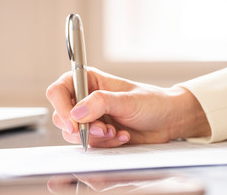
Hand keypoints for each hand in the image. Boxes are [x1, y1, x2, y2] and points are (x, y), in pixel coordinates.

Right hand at [46, 67, 210, 147]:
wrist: (167, 121)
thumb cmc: (152, 102)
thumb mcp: (128, 100)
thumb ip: (101, 103)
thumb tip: (77, 113)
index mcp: (90, 81)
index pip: (59, 90)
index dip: (62, 107)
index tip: (74, 123)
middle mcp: (86, 99)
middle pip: (62, 115)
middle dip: (82, 127)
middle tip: (103, 129)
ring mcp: (91, 118)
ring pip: (73, 133)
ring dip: (95, 138)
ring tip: (116, 132)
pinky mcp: (98, 134)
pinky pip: (89, 144)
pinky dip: (105, 144)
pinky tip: (122, 137)